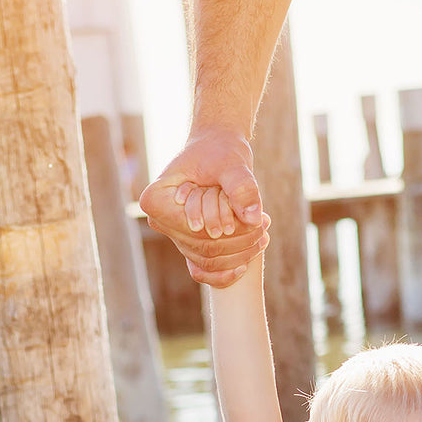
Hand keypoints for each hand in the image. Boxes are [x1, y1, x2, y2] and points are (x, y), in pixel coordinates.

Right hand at [138, 127, 268, 285]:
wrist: (218, 150)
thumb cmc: (220, 150)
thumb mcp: (232, 163)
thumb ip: (241, 187)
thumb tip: (253, 218)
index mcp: (156, 199)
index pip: (193, 228)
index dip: (224, 226)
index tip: (254, 218)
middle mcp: (160, 220)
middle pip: (202, 246)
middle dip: (238, 241)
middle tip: (265, 226)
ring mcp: (173, 234)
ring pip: (208, 259)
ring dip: (239, 253)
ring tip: (264, 234)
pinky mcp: (188, 242)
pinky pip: (204, 269)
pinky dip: (225, 271)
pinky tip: (245, 264)